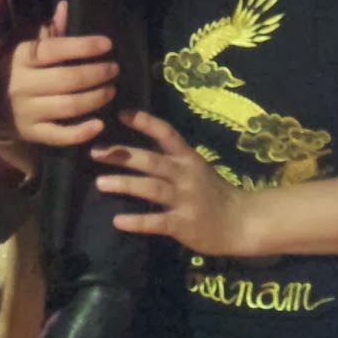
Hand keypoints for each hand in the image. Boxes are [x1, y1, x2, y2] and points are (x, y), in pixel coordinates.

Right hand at [8, 0, 117, 145]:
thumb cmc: (7, 68)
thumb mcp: (18, 44)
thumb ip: (44, 30)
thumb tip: (65, 7)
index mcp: (20, 58)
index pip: (55, 49)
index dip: (83, 46)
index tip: (107, 44)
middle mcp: (23, 84)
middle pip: (68, 79)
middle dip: (97, 73)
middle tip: (113, 69)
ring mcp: (27, 112)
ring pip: (69, 106)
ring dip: (96, 98)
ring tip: (111, 90)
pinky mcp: (32, 133)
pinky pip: (60, 136)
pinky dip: (82, 132)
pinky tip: (99, 124)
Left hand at [92, 109, 256, 255]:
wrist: (242, 222)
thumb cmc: (213, 193)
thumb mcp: (195, 168)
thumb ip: (169, 160)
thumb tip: (131, 151)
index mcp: (188, 158)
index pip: (166, 133)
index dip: (144, 122)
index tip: (119, 113)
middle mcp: (186, 175)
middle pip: (152, 160)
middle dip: (122, 155)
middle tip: (95, 152)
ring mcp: (186, 199)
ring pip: (152, 188)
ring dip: (125, 184)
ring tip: (100, 183)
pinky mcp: (184, 225)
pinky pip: (158, 222)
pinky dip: (137, 221)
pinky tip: (117, 221)